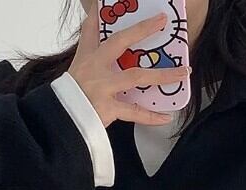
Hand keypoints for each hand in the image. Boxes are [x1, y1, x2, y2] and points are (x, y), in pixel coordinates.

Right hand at [68, 7, 189, 126]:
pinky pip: (134, 112)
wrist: (62, 121)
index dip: (101, 15)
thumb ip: (88, 48)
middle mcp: (96, 68)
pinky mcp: (108, 108)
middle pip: (121, 43)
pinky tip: (166, 117)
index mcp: (88, 57)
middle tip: (162, 21)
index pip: (93, 30)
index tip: (108, 3)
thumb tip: (95, 25)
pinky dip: (151, 116)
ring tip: (183, 72)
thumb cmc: (71, 97)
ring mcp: (103, 87)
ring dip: (162, 74)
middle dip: (142, 30)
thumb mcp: (75, 69)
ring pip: (137, 76)